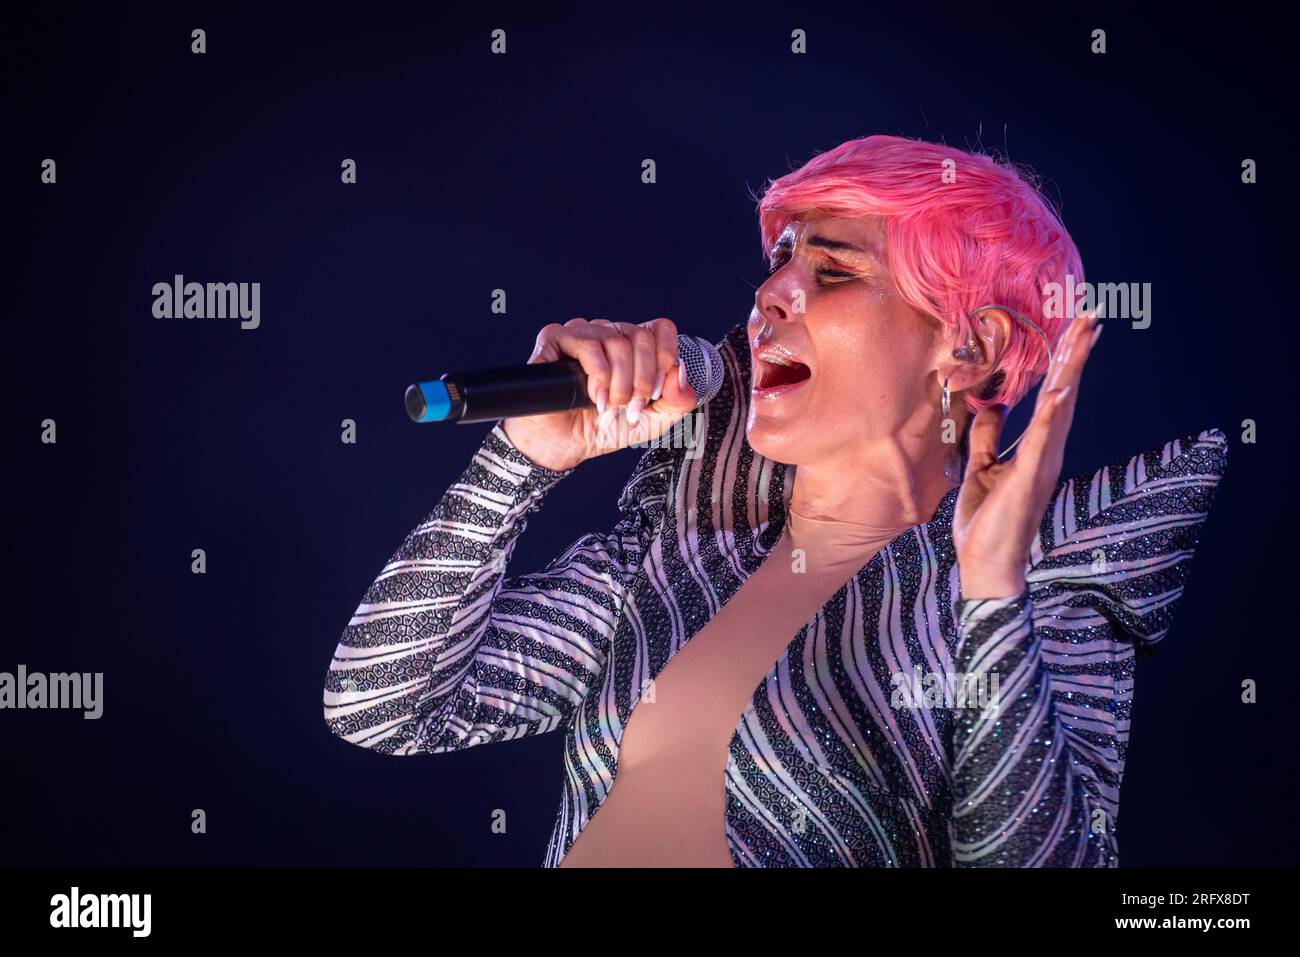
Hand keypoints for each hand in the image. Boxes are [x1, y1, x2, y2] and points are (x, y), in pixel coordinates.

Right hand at [501, 317, 698, 471]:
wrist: (563, 447)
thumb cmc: (602, 429)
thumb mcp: (652, 422)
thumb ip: (677, 401)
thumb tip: (680, 373)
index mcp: (633, 347)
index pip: (660, 329)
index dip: (665, 358)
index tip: (657, 392)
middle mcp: (608, 334)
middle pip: (641, 337)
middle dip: (642, 380)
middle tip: (631, 408)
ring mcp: (582, 333)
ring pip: (616, 341)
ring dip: (619, 383)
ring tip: (609, 407)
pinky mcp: (555, 339)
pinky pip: (588, 345)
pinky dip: (598, 375)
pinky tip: (594, 397)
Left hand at [952, 311, 1102, 599]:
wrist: (986, 564)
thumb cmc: (985, 522)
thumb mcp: (978, 468)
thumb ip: (987, 437)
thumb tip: (993, 406)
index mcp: (1036, 447)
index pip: (1053, 395)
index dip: (1062, 361)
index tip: (1073, 327)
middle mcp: (1047, 451)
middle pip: (1065, 392)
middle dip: (1076, 353)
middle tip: (1091, 314)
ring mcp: (1042, 464)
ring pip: (1061, 408)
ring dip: (1071, 370)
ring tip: (1084, 335)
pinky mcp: (1029, 480)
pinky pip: (1042, 440)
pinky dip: (1052, 413)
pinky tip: (1059, 387)